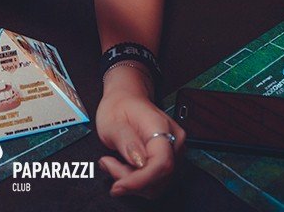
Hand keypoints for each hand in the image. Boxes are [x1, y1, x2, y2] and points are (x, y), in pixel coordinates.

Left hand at [96, 66, 184, 197]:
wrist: (126, 99)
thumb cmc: (119, 107)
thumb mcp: (111, 121)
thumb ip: (125, 141)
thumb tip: (139, 162)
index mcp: (160, 127)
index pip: (162, 163)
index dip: (140, 180)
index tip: (119, 185)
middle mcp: (174, 140)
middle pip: (159, 177)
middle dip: (130, 180)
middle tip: (108, 165)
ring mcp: (175, 151)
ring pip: (157, 184)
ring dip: (132, 181)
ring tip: (113, 163)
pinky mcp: (170, 160)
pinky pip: (156, 181)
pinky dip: (137, 180)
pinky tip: (123, 167)